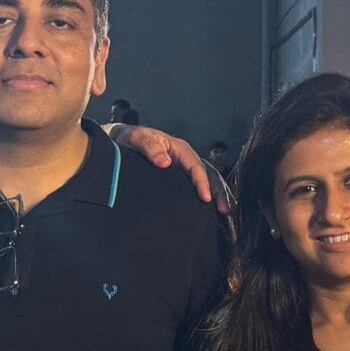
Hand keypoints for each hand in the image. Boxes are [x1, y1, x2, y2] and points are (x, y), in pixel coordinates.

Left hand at [112, 125, 231, 211]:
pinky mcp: (181, 177)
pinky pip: (199, 185)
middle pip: (209, 173)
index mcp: (179, 149)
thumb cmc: (131, 139)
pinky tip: (213, 210)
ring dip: (219, 194)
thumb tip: (165, 162)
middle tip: (226, 209)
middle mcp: (186, 158)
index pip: (196, 166)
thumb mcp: (137, 139)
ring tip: (226, 212)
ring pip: (209, 180)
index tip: (206, 198)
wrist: (123, 141)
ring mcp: (185, 168)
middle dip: (220, 190)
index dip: (202, 182)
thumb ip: (149, 147)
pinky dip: (210, 196)